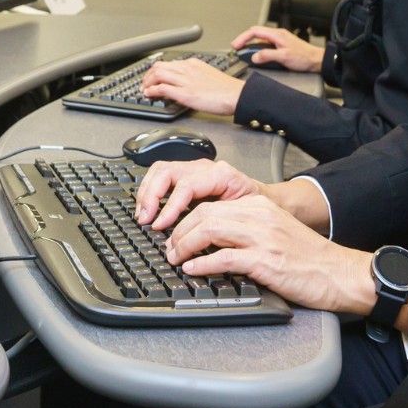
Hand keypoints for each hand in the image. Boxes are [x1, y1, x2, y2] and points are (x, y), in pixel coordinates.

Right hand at [135, 158, 261, 229]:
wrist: (264, 200)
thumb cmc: (257, 209)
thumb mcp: (245, 215)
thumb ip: (223, 223)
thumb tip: (199, 239)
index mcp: (221, 174)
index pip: (186, 185)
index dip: (170, 206)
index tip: (160, 225)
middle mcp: (204, 168)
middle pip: (167, 172)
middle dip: (152, 196)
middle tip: (146, 219)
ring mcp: (194, 171)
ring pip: (160, 171)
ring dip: (147, 193)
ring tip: (143, 215)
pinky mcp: (187, 177)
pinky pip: (162, 177)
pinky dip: (151, 192)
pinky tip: (149, 209)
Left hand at [142, 59, 245, 115]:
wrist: (237, 95)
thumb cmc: (227, 89)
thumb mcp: (208, 75)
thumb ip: (195, 75)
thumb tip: (185, 82)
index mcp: (193, 64)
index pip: (169, 63)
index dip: (156, 71)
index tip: (153, 77)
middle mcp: (188, 69)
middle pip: (159, 66)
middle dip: (148, 75)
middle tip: (144, 84)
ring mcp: (186, 81)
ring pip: (158, 74)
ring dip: (147, 82)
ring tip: (143, 90)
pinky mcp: (186, 93)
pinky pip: (163, 88)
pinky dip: (152, 90)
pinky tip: (148, 94)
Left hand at [163, 195, 375, 314]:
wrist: (339, 273)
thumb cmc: (308, 259)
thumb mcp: (274, 233)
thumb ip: (246, 230)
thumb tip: (210, 242)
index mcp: (260, 206)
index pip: (211, 204)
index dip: (185, 218)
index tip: (174, 233)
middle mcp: (259, 216)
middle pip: (204, 213)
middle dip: (179, 231)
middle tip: (169, 248)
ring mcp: (263, 237)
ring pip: (210, 230)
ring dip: (185, 245)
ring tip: (176, 258)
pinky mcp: (266, 261)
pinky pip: (225, 258)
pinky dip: (203, 264)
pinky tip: (194, 270)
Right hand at [230, 26, 324, 72]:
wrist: (317, 60)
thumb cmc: (304, 57)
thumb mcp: (284, 57)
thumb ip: (268, 56)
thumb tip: (254, 57)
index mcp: (276, 34)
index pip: (254, 31)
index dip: (243, 37)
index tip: (235, 45)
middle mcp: (277, 35)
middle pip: (255, 33)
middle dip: (244, 40)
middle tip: (236, 48)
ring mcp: (279, 40)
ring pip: (260, 39)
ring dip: (250, 44)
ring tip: (243, 52)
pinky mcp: (281, 46)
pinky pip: (265, 45)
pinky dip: (257, 48)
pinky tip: (256, 55)